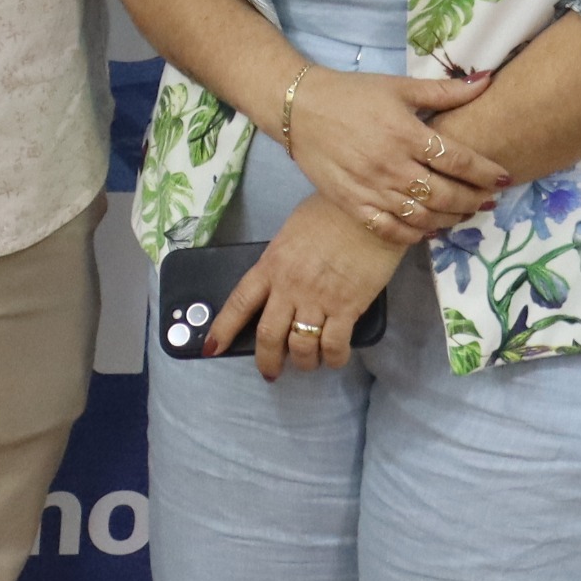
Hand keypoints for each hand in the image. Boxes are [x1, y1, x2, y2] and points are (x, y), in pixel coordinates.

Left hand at [208, 195, 411, 378]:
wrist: (368, 209)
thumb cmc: (329, 212)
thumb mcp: (291, 232)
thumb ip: (281, 260)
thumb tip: (280, 280)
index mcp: (270, 265)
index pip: (238, 303)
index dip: (223, 329)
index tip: (212, 347)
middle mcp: (289, 287)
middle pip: (268, 335)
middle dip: (266, 360)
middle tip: (271, 371)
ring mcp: (318, 299)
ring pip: (300, 346)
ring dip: (302, 362)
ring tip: (307, 363)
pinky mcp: (348, 307)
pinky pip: (334, 345)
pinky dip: (333, 358)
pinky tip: (334, 357)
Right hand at [284, 66, 509, 243]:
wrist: (298, 109)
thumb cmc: (352, 94)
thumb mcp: (398, 86)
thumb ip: (444, 91)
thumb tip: (487, 81)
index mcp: (405, 134)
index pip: (458, 160)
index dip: (486, 172)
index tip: (503, 178)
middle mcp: (391, 166)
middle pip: (445, 194)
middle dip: (474, 200)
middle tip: (487, 200)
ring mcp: (370, 189)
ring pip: (422, 216)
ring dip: (450, 219)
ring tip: (463, 215)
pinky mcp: (352, 204)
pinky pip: (389, 230)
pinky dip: (413, 235)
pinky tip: (427, 230)